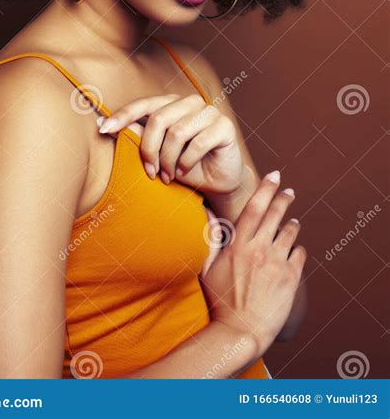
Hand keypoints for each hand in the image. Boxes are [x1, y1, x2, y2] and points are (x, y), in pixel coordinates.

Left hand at [98, 93, 244, 193]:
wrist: (217, 182)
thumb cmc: (184, 166)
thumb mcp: (157, 154)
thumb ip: (139, 137)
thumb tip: (107, 125)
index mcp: (171, 104)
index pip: (144, 104)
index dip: (123, 115)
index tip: (103, 129)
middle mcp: (190, 102)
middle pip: (158, 120)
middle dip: (149, 150)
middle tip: (150, 172)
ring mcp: (210, 112)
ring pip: (177, 132)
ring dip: (168, 160)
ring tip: (168, 176)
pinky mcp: (225, 126)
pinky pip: (198, 143)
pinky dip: (187, 162)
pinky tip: (184, 171)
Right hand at [200, 170, 306, 356]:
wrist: (241, 332)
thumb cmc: (221, 301)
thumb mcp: (207, 268)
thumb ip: (210, 239)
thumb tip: (207, 214)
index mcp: (239, 245)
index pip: (254, 208)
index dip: (266, 189)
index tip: (274, 175)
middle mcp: (259, 250)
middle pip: (276, 214)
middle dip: (284, 198)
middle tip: (289, 191)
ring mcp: (277, 263)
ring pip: (290, 233)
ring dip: (292, 224)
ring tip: (293, 221)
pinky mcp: (291, 278)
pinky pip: (300, 254)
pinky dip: (298, 248)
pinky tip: (295, 248)